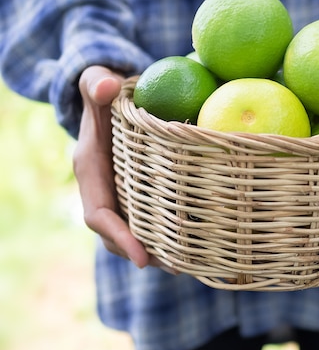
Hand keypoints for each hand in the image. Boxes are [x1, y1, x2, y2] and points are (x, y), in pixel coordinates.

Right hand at [74, 66, 174, 271]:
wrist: (108, 97)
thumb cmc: (104, 90)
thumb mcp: (96, 82)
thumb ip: (96, 82)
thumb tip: (105, 86)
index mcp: (91, 170)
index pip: (99, 213)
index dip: (118, 237)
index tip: (142, 258)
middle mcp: (103, 188)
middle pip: (118, 233)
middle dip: (144, 253)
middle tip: (178, 268)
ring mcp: (121, 192)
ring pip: (136, 230)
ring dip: (160, 250)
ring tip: (192, 265)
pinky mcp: (139, 191)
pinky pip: (150, 217)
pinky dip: (168, 233)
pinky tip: (198, 242)